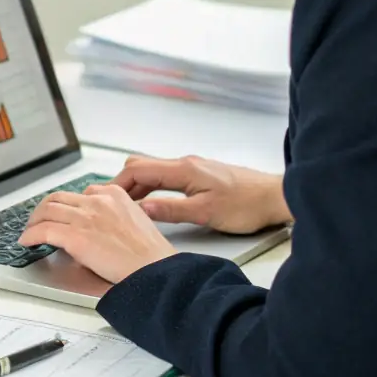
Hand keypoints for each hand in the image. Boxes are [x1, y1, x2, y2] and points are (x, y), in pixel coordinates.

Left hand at [18, 184, 177, 284]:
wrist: (154, 269)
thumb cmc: (150, 254)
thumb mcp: (135, 220)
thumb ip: (113, 215)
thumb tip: (94, 227)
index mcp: (114, 194)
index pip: (81, 193)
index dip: (67, 205)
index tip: (62, 214)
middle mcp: (97, 201)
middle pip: (58, 198)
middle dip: (44, 209)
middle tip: (39, 220)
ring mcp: (85, 218)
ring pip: (47, 211)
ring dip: (34, 221)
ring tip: (30, 231)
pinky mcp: (75, 237)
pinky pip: (44, 231)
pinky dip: (31, 235)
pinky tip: (27, 241)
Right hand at [112, 155, 290, 234]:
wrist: (273, 197)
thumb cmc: (246, 205)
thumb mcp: (204, 213)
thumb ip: (170, 210)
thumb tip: (141, 210)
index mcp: (183, 169)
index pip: (138, 170)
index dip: (117, 183)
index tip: (103, 197)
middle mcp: (185, 163)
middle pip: (141, 165)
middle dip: (122, 182)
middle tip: (111, 202)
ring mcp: (192, 167)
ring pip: (154, 170)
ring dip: (138, 185)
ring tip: (127, 206)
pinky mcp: (199, 175)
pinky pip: (166, 176)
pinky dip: (152, 186)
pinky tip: (152, 202)